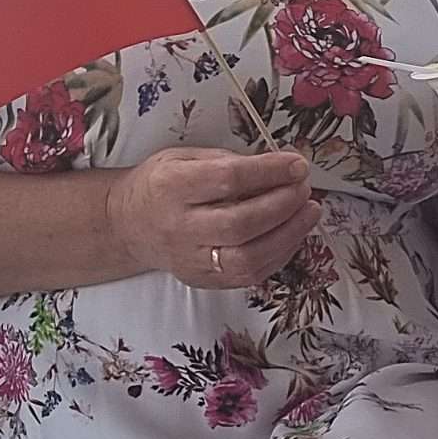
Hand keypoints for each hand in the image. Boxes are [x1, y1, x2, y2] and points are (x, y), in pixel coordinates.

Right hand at [107, 147, 318, 289]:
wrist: (127, 225)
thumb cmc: (161, 185)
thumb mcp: (184, 158)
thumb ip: (228, 161)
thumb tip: (279, 167)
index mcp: (172, 186)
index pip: (228, 179)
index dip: (269, 171)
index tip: (297, 164)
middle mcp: (179, 227)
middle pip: (241, 223)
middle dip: (284, 204)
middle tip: (304, 188)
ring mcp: (191, 259)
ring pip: (248, 258)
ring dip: (289, 234)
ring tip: (310, 211)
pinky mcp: (203, 280)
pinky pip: (249, 275)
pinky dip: (280, 255)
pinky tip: (293, 234)